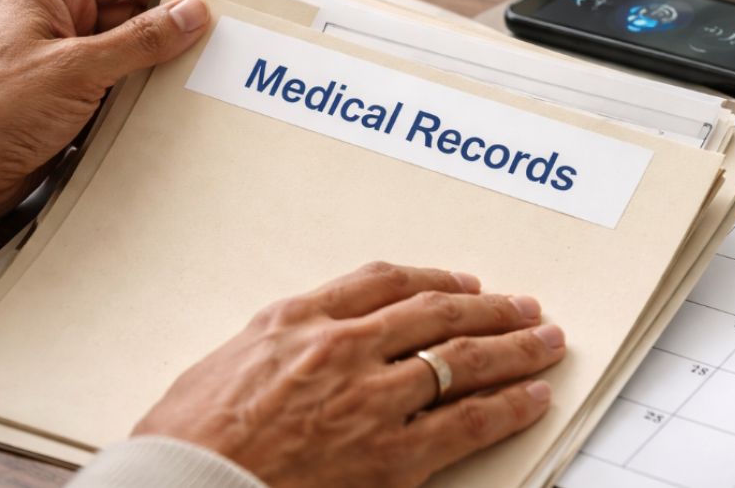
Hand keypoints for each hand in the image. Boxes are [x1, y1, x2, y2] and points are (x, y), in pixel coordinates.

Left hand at [0, 0, 208, 258]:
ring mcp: (64, 64)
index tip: (201, 18)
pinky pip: (117, 93)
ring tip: (188, 91)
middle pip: (132, 15)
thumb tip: (193, 13)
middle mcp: (59, 23)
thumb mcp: (79, 69)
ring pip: (129, 57)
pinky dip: (138, 104)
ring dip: (154, 75)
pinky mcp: (69, 103)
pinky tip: (162, 118)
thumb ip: (141, 40)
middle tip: (205, 59)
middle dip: (166, 37)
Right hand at [133, 262, 566, 487]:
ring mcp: (370, 400)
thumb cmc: (189, 437)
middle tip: (522, 305)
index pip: (384, 281)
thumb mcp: (229, 361)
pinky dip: (507, 406)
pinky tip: (532, 396)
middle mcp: (342, 348)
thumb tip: (319, 337)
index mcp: (299, 319)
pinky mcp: (389, 455)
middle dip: (489, 308)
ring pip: (462, 358)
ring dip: (513, 347)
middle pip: (436, 312)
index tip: (461, 282)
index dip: (434, 278)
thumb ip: (284, 341)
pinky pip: (466, 422)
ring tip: (545, 340)